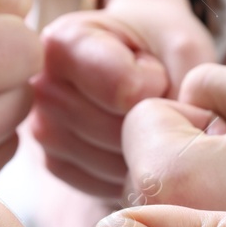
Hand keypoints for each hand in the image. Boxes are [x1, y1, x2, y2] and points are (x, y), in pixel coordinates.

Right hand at [29, 0, 214, 198]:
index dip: (156, 85)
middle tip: (150, 95)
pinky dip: (128, 172)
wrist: (138, 58)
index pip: (125, 90)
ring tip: (140, 116)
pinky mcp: (54, 163)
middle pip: (117, 131)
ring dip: (142, 150)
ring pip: (111, 163)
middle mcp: (42, 85)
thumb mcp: (182, 43)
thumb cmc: (158, 45)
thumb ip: (183, 81)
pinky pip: (102, 185)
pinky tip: (130, 142)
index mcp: (66, 42)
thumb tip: (169, 140)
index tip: (152, 68)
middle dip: (150, 121)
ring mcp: (42, 128)